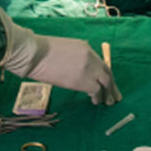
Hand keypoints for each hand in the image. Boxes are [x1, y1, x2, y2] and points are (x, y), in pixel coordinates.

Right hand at [0, 10, 121, 105]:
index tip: (108, 83)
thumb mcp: (65, 49)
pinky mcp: (83, 81)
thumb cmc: (43, 51)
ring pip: (105, 82)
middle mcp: (91, 57)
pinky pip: (96, 90)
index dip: (105, 74)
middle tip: (115, 96)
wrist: (35, 54)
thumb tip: (81, 69)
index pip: (100, 63)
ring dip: (108, 93)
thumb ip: (77, 57)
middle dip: (112, 85)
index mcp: (86, 47)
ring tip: (108, 102)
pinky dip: (97, 97)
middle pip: (107, 72)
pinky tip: (96, 102)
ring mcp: (88, 69)